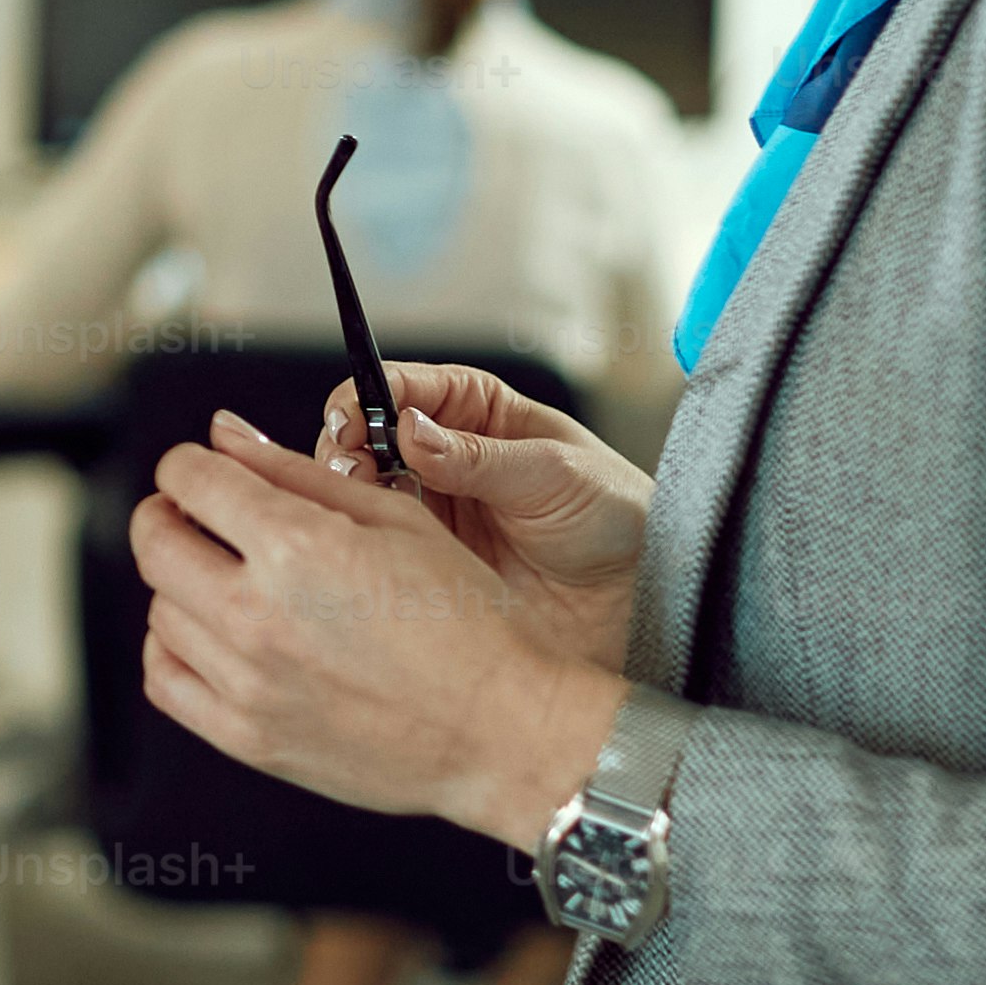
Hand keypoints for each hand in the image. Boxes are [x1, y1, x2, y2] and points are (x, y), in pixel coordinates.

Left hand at [127, 407, 615, 852]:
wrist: (502, 729)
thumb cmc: (467, 622)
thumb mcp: (392, 518)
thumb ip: (292, 471)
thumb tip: (222, 435)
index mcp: (295, 545)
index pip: (186, 478)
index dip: (188, 465)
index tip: (200, 473)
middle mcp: (257, 614)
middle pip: (154, 542)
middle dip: (168, 515)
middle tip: (197, 518)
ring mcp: (247, 683)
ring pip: (159, 611)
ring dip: (181, 585)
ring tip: (230, 583)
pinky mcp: (247, 738)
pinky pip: (166, 681)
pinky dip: (173, 651)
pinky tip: (213, 638)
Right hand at [331, 360, 648, 679]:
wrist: (639, 599)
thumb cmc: (617, 518)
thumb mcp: (551, 474)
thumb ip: (477, 456)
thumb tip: (409, 429)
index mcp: (479, 410)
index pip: (402, 385)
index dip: (365, 396)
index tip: (349, 419)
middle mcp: (447, 454)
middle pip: (366, 434)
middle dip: (346, 444)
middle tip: (349, 468)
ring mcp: (435, 508)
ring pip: (363, 487)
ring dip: (349, 491)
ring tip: (361, 504)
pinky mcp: (430, 559)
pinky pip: (380, 540)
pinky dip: (364, 537)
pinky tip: (374, 541)